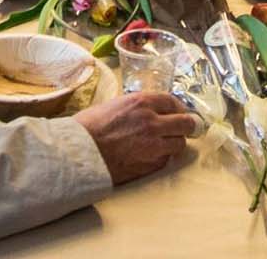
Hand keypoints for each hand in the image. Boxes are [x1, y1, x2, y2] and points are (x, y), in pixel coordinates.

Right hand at [75, 92, 197, 183]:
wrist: (80, 154)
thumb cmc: (89, 127)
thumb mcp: (115, 105)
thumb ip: (137, 107)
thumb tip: (151, 112)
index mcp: (142, 102)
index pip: (172, 101)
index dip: (178, 107)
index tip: (179, 112)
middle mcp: (153, 121)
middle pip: (185, 122)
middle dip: (187, 125)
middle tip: (186, 129)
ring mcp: (154, 144)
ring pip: (180, 143)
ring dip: (175, 143)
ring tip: (167, 144)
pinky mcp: (151, 164)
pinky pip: (166, 159)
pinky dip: (163, 157)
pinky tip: (152, 156)